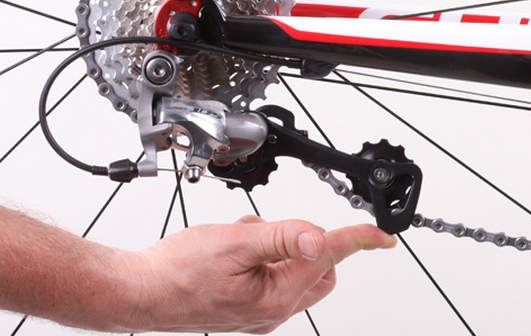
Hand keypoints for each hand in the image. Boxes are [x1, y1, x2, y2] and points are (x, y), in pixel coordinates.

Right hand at [122, 216, 395, 333]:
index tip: (384, 235)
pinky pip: (273, 273)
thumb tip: (320, 238)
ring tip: (242, 240)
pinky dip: (263, 254)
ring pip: (296, 267)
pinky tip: (233, 250)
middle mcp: (275, 308)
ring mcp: (261, 310)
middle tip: (272, 229)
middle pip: (320, 266)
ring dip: (279, 246)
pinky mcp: (248, 305)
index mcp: (278, 295)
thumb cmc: (175, 271)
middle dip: (305, 241)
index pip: (329, 256)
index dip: (359, 239)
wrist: (137, 291)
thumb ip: (282, 236)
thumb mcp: (234, 243)